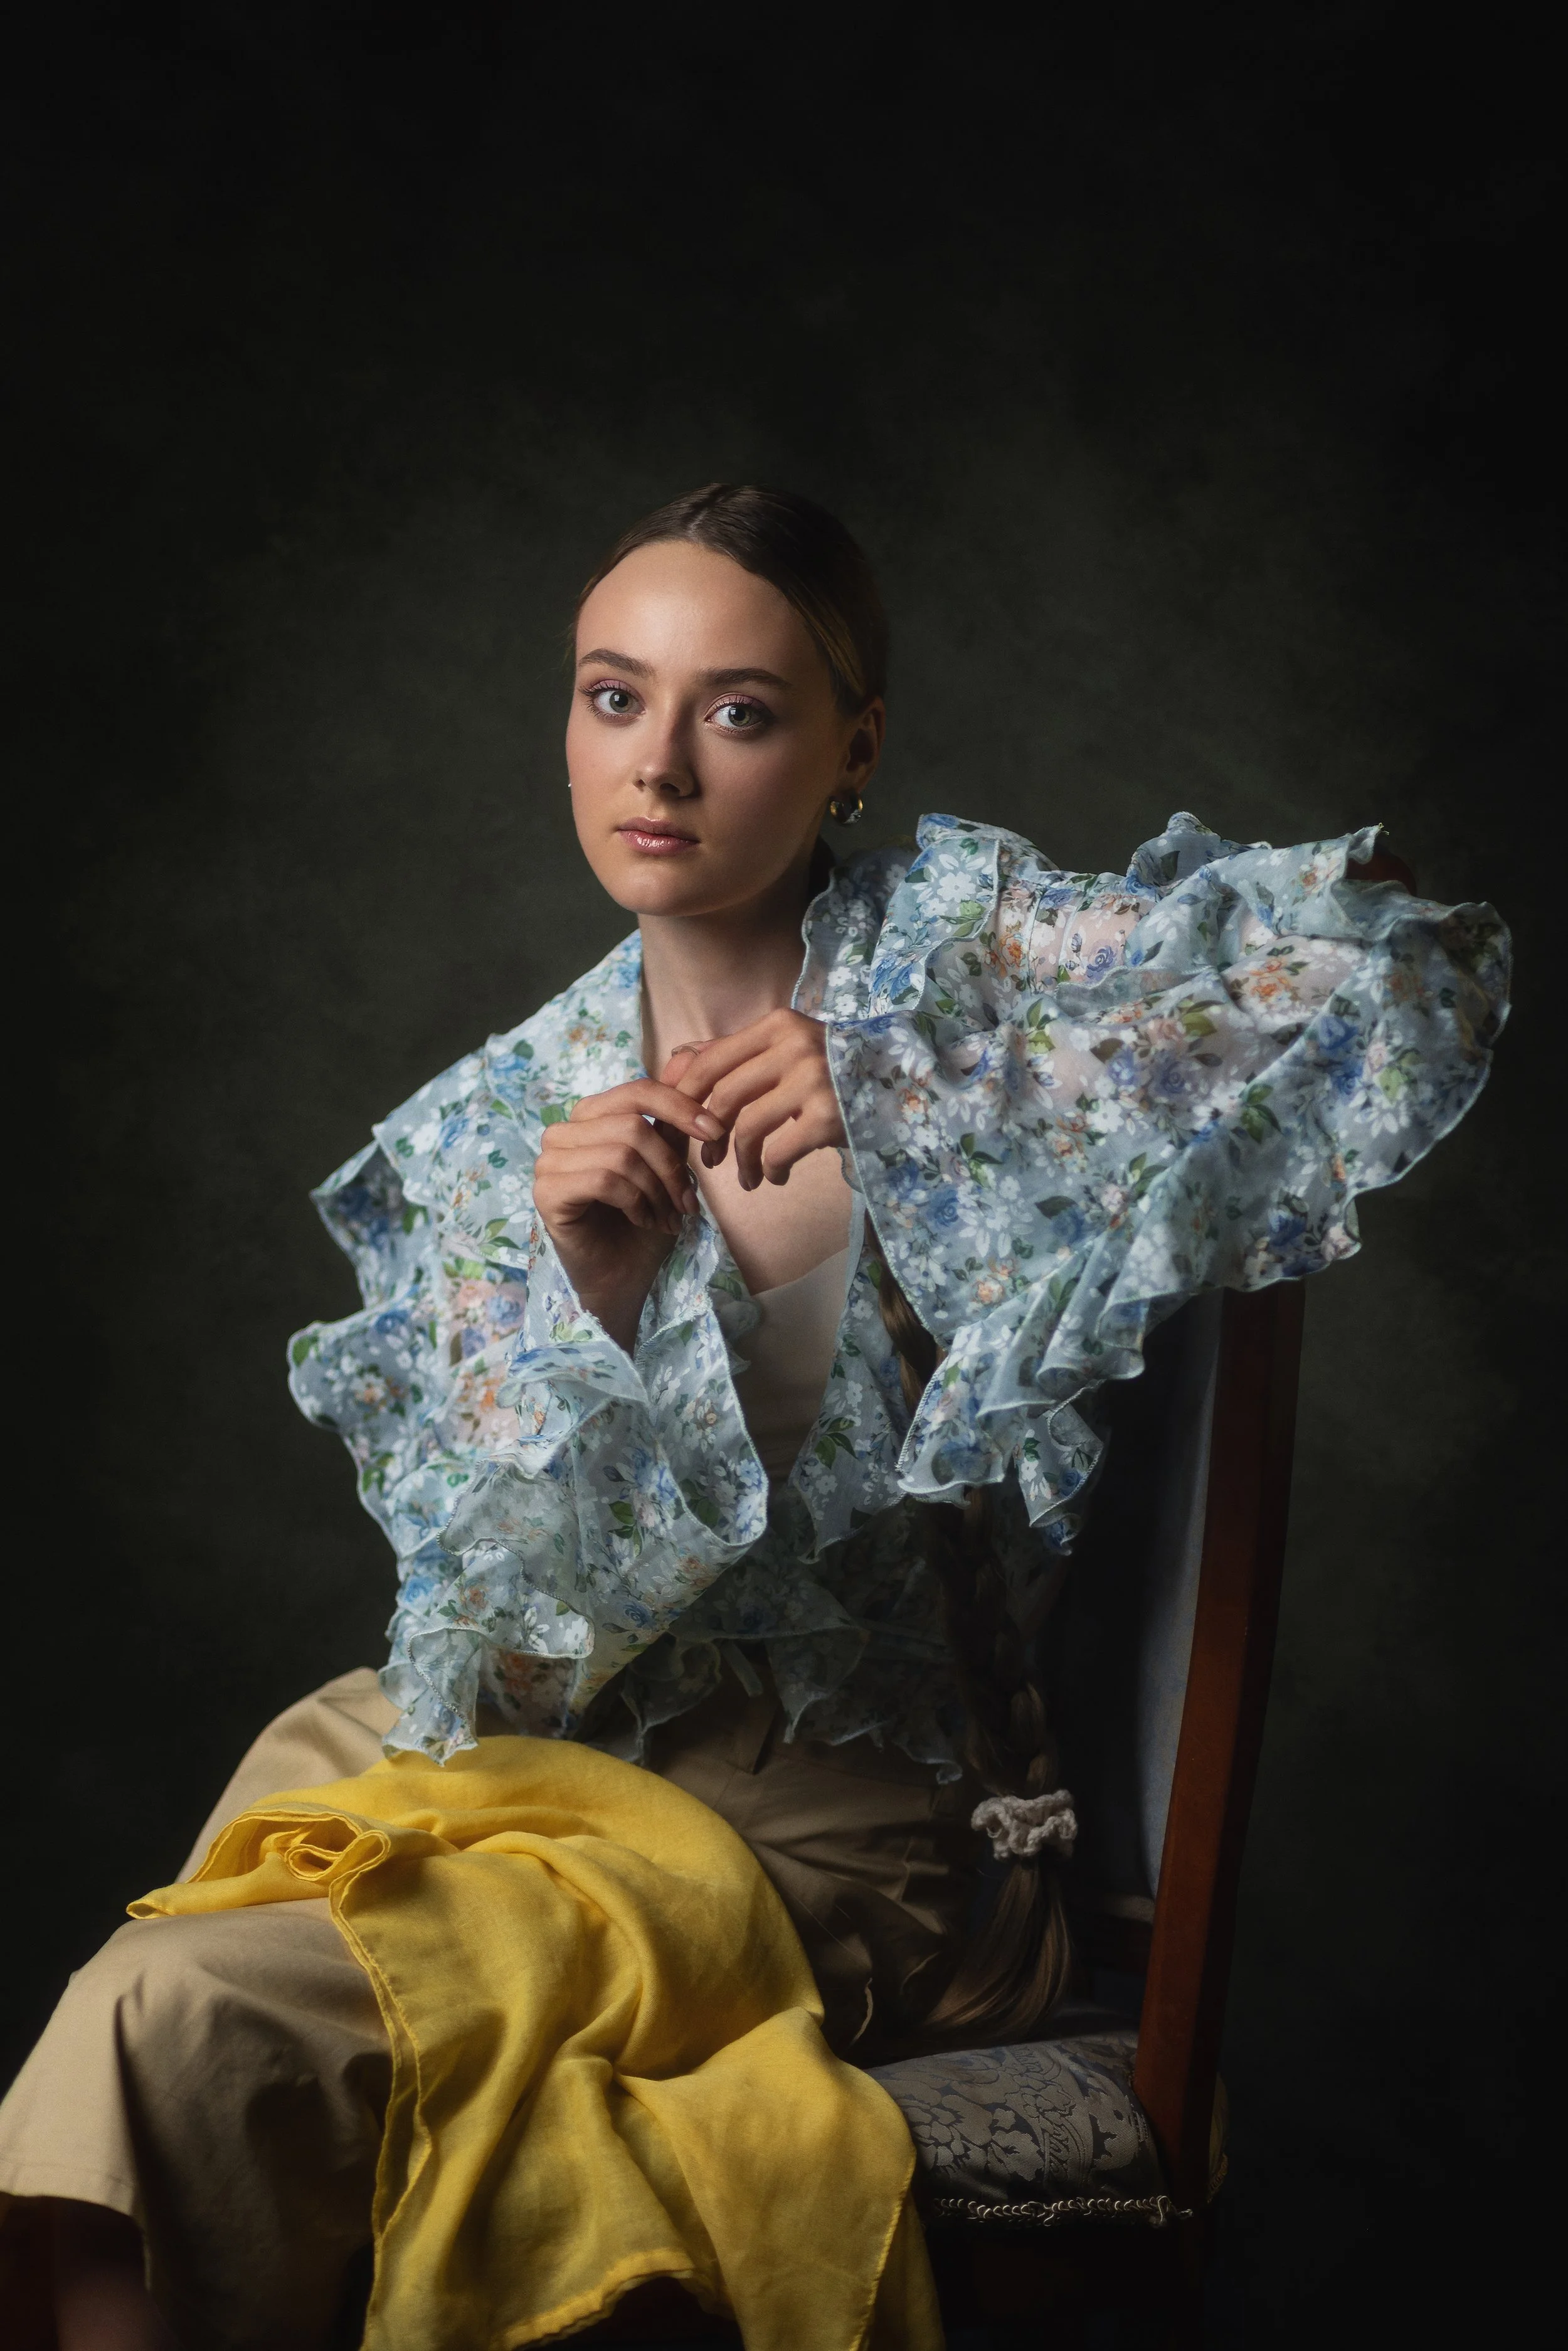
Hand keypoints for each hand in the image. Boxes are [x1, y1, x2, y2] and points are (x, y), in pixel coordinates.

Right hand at [534, 1080, 724, 1349]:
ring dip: (657, 1190)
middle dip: (670, 1165)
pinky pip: (604, 1179)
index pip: (636, 1090)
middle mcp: (562, 1132)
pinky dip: (636, 1203)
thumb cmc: (644, 1224)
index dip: (679, 1105)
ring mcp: (548, 1162)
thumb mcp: (667, 1167)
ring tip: (667, 1218)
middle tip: (686, 1202)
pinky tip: (643, 1222)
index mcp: (590, 1118)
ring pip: (621, 1151)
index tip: (715, 1131)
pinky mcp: (546, 1193)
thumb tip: (689, 1060)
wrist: (624, 1279)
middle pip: (631, 1123)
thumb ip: (672, 1122)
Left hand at [664, 1009, 846, 1191]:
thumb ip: (731, 1053)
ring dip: (740, 1161)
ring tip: (746, 1177)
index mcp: (777, 1026)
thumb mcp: (783, 1048)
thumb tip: (674, 1063)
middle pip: (725, 1096)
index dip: (684, 1098)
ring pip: (748, 1127)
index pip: (710, 1061)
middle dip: (708, 1136)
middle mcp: (795, 1047)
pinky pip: (778, 1151)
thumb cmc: (832, 1070)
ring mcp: (814, 1081)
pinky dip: (770, 1169)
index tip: (678, 1127)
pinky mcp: (829, 1116)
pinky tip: (776, 1175)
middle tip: (709, 1160)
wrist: (900, 1084)